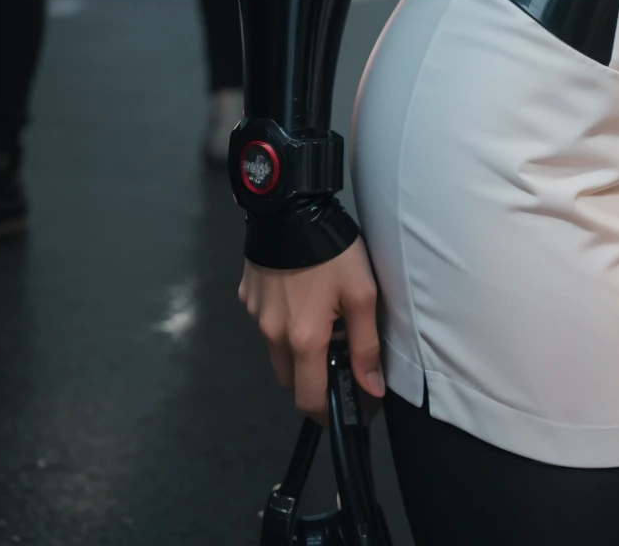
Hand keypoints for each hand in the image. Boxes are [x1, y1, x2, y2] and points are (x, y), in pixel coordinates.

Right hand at [239, 237, 384, 420]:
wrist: (289, 206)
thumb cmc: (332, 250)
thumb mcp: (362, 293)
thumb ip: (366, 346)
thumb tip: (371, 391)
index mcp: (302, 340)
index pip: (310, 401)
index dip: (332, 412)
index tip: (351, 404)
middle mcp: (272, 335)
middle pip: (291, 381)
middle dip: (314, 380)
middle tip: (338, 355)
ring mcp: (255, 316)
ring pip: (277, 353)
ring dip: (297, 351)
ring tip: (321, 318)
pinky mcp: (247, 296)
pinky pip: (265, 324)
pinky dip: (283, 323)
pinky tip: (300, 296)